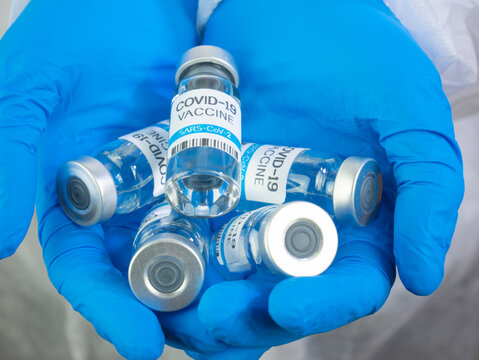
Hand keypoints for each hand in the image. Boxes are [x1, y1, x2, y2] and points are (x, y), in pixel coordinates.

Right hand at [0, 0, 225, 357]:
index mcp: (72, 197)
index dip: (109, 309)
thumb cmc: (77, 31)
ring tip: (244, 323)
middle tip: (213, 346)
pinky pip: (223, 209)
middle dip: (172, 313)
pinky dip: (238, 238)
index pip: (85, 270)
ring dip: (212, 288)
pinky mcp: (204, 164)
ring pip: (188, 249)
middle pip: (142, 273)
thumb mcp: (32, 90)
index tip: (144, 345)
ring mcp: (166, 185)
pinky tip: (264, 265)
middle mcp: (121, 201)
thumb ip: (9, 157)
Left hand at [190, 0, 463, 356]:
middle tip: (217, 316)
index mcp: (358, 223)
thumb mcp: (406, 112)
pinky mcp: (213, 190)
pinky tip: (156, 269)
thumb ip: (427, 189)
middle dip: (251, 316)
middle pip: (282, 294)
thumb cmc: (358, 56)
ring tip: (179, 308)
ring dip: (206, 303)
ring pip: (233, 278)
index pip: (347, 284)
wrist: (289, 11)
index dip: (322, 304)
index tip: (286, 304)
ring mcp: (255, 212)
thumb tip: (421, 275)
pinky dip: (176, 258)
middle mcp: (305, 227)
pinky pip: (192, 234)